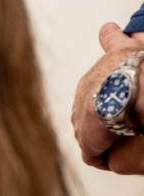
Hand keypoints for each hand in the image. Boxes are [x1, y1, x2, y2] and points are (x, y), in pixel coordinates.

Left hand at [72, 23, 143, 171]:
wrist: (123, 88)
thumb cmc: (127, 68)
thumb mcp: (121, 48)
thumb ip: (112, 39)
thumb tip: (107, 28)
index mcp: (88, 84)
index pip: (91, 95)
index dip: (101, 101)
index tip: (111, 104)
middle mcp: (80, 105)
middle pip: (92, 117)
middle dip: (106, 122)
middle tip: (126, 123)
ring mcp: (81, 126)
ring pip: (94, 137)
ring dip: (107, 140)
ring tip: (124, 138)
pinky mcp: (87, 145)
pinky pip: (96, 156)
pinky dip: (106, 157)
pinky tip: (117, 153)